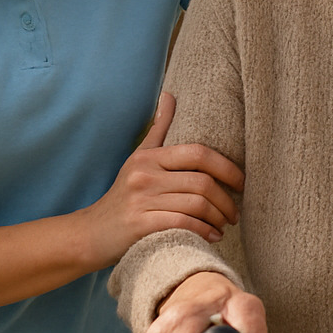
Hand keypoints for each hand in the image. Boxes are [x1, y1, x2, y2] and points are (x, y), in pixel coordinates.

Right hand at [79, 93, 244, 266]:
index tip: (241, 182)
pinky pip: (183, 224)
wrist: (91, 233)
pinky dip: (204, 232)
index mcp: (149, 157)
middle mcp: (145, 175)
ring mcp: (141, 200)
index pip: (198, 153)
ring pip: (196, 205)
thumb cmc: (123, 196)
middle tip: (235, 213)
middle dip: (226, 200)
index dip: (227, 167)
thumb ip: (158, 129)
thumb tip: (170, 95)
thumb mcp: (138, 158)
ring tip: (224, 225)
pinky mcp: (140, 226)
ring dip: (218, 218)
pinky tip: (211, 237)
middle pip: (202, 182)